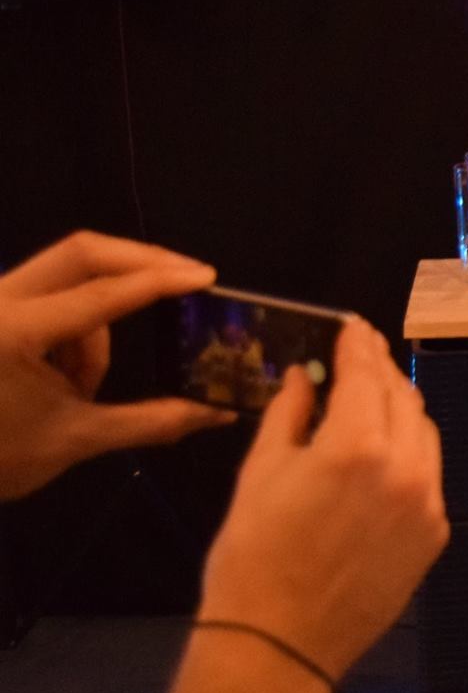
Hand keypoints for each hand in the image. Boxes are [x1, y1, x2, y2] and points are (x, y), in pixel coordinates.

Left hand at [0, 231, 234, 500]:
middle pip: (83, 252)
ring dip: (99, 320)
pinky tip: (64, 381)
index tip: (207, 277)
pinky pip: (52, 297)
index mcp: (13, 331)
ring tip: (87, 387)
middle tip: (188, 278)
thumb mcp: (74, 440)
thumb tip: (221, 415)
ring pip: (70, 277)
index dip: (159, 282)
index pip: (102, 294)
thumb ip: (152, 421)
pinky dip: (75, 329)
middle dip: (140, 262)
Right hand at [197, 319, 448, 680]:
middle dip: (381, 373)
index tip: (354, 327)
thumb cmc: (252, 557)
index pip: (366, 375)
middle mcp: (404, 468)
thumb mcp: (260, 474)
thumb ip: (291, 414)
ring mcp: (427, 503)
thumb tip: (306, 374)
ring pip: (424, 434)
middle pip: (402, 399)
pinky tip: (385, 455)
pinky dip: (410, 455)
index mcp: (356, 446)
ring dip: (401, 411)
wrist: (277, 643)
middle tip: (362, 357)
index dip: (358, 345)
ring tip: (373, 400)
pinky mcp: (435, 534)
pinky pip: (429, 477)